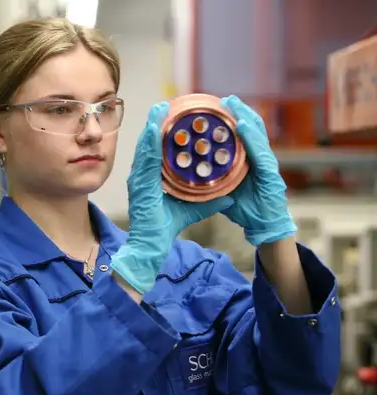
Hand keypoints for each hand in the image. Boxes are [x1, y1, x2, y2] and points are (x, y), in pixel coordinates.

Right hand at [110, 102, 233, 293]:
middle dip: (155, 123)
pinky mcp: (139, 186)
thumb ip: (207, 202)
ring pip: (145, 148)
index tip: (170, 114)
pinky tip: (153, 128)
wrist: (149, 248)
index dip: (161, 132)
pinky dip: (149, 143)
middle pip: (149, 144)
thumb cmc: (163, 229)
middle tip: (164, 103)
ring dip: (151, 126)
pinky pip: (145, 160)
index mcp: (151, 179)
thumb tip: (229, 196)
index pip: (157, 151)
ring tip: (159, 108)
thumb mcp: (189, 210)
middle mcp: (142, 176)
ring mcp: (139, 180)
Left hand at [220, 96, 296, 246]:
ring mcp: (267, 165)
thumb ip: (213, 179)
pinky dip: (251, 137)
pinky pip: (260, 151)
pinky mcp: (271, 174)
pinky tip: (242, 125)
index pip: (241, 136)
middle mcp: (259, 159)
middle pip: (251, 129)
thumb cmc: (246, 210)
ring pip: (257, 134)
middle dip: (239, 112)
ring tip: (233, 103)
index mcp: (249, 162)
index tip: (219, 106)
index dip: (233, 120)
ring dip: (245, 116)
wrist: (265, 229)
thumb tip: (192, 172)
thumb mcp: (224, 190)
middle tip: (225, 98)